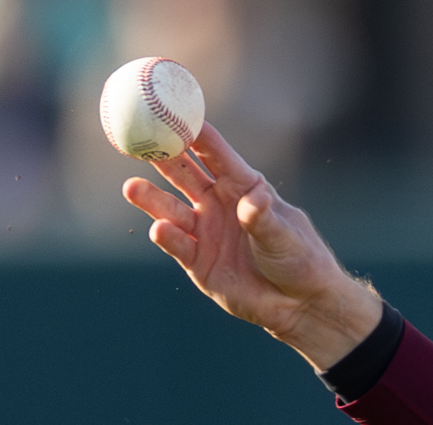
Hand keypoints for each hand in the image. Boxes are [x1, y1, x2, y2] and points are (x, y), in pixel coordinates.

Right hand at [121, 124, 382, 370]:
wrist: (300, 305)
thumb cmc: (300, 261)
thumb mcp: (285, 236)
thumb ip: (264, 218)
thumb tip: (253, 201)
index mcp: (243, 187)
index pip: (214, 154)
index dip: (194, 132)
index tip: (172, 110)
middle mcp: (218, 205)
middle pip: (183, 174)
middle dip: (161, 156)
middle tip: (138, 140)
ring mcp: (205, 232)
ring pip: (170, 209)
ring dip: (151, 198)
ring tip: (132, 188)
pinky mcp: (198, 262)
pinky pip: (177, 245)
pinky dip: (168, 237)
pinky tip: (160, 229)